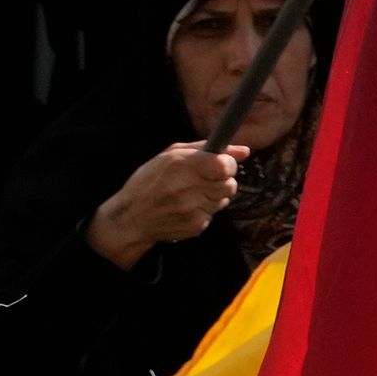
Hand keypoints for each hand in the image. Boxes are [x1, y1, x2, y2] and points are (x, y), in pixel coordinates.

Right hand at [87, 141, 242, 267]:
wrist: (133, 216)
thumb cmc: (150, 181)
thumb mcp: (172, 155)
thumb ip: (208, 149)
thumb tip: (243, 151)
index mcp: (184, 166)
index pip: (226, 166)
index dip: (227, 164)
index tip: (220, 164)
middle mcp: (189, 189)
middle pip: (230, 185)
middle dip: (222, 181)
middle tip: (206, 179)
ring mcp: (194, 210)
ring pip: (223, 200)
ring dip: (213, 196)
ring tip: (192, 193)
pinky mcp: (196, 226)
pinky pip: (213, 215)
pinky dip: (204, 210)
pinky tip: (188, 207)